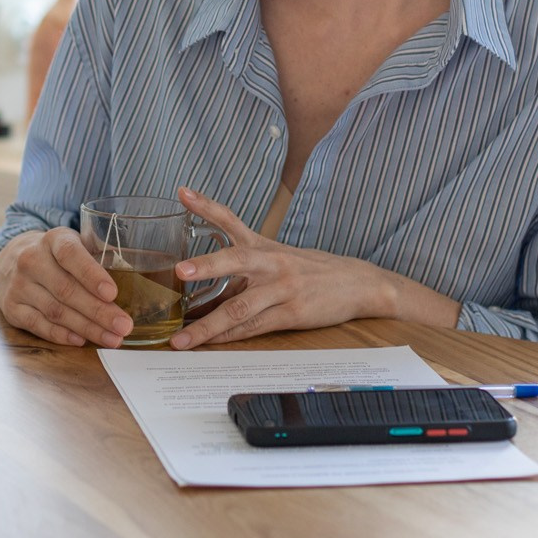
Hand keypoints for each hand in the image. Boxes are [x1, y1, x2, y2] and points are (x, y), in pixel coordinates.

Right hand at [0, 227, 132, 347]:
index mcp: (53, 239)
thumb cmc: (56, 255)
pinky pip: (39, 325)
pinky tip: (81, 340)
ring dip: (86, 328)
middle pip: (67, 290)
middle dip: (99, 311)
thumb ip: (99, 256)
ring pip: (56, 311)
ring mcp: (18, 285)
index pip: (71, 254)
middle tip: (123, 325)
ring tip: (112, 338)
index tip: (112, 293)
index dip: (91, 274)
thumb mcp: (74, 244)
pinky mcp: (11, 308)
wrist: (11, 259)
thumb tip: (135, 279)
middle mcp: (31, 260)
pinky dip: (61, 335)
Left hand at [167, 187, 393, 348]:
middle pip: (235, 259)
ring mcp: (283, 289)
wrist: (358, 284)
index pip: (231, 219)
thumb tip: (208, 284)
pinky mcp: (292, 313)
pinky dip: (230, 337)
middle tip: (179, 270)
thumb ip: (246, 265)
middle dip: (206, 265)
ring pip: (240, 307)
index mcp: (265, 246)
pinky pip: (255, 327)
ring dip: (208, 325)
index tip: (182, 193)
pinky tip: (212, 344)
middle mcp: (272, 263)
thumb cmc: (312, 270)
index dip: (206, 205)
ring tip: (181, 338)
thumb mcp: (280, 255)